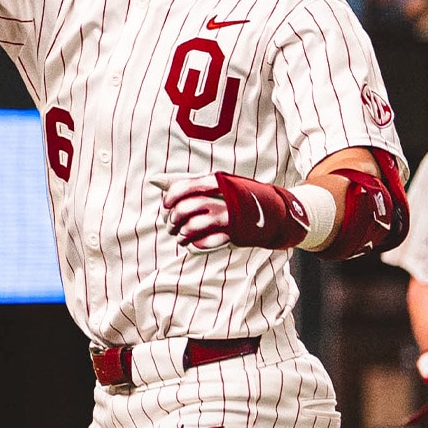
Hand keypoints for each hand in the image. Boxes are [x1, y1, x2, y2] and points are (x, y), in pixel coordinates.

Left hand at [156, 172, 310, 250]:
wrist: (273, 212)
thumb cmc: (235, 196)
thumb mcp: (212, 184)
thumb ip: (183, 182)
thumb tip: (153, 181)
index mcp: (217, 181)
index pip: (184, 187)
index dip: (170, 198)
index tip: (165, 206)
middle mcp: (222, 197)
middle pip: (186, 208)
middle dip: (173, 219)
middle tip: (170, 224)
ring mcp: (230, 217)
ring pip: (194, 226)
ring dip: (182, 234)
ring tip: (180, 236)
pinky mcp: (235, 234)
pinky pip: (207, 243)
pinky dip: (194, 245)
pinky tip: (190, 245)